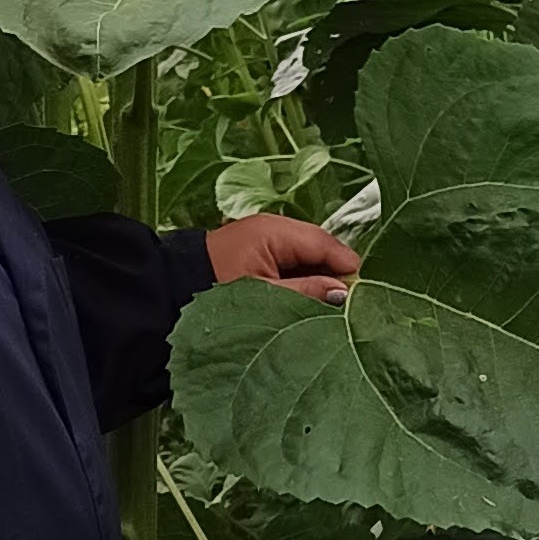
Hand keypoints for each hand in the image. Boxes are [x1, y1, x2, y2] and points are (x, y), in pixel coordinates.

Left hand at [203, 211, 358, 300]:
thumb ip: (306, 293)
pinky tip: (311, 305)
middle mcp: (273, 229)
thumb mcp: (265, 296)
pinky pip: (292, 266)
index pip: (324, 243)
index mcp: (275, 230)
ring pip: (307, 260)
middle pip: (319, 250)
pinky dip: (304, 283)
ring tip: (337, 310)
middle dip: (336, 276)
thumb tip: (344, 292)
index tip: (368, 293)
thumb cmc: (214, 290)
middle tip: (355, 307)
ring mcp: (267, 242)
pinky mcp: (260, 257)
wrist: (171, 290)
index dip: (347, 267)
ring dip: (320, 281)